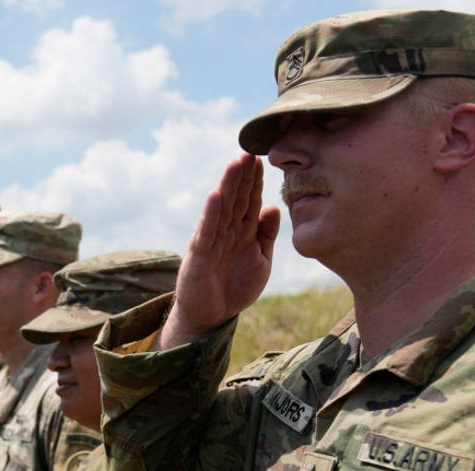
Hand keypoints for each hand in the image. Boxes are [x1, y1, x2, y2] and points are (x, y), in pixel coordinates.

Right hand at [158, 153, 280, 347]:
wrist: (211, 316)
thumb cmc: (235, 287)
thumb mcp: (261, 260)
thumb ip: (267, 235)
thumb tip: (274, 206)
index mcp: (243, 231)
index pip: (251, 200)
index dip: (256, 180)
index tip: (263, 158)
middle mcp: (227, 231)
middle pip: (236, 198)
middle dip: (243, 175)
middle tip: (250, 150)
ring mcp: (212, 240)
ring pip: (222, 208)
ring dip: (228, 185)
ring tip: (235, 163)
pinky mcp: (199, 254)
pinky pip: (206, 231)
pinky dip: (211, 213)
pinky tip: (216, 195)